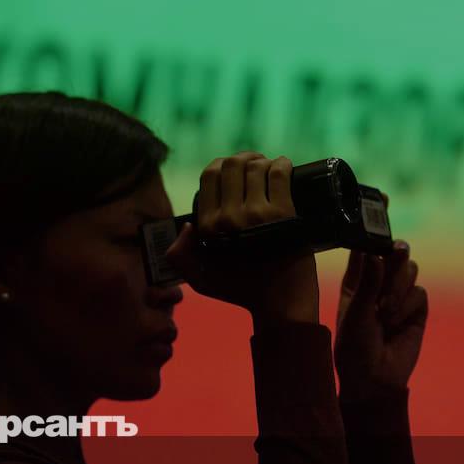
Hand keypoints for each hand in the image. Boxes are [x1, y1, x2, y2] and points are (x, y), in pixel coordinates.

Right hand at [165, 151, 319, 324]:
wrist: (280, 304)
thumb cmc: (242, 291)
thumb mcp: (200, 280)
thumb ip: (179, 256)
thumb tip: (187, 225)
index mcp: (207, 228)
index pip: (209, 176)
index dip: (221, 165)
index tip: (233, 169)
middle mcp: (228, 218)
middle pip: (232, 166)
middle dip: (242, 159)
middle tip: (253, 164)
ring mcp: (257, 214)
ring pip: (256, 167)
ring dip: (263, 161)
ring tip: (269, 167)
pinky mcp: (284, 214)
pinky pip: (279, 174)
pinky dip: (282, 164)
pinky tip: (284, 166)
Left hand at [335, 233, 428, 401]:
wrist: (375, 379)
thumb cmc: (354, 347)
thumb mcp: (356, 313)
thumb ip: (368, 284)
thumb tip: (375, 254)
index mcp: (356, 279)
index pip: (366, 245)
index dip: (374, 223)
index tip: (385, 199)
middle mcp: (378, 282)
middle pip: (393, 252)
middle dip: (395, 253)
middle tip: (395, 253)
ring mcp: (398, 294)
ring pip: (408, 270)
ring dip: (398, 288)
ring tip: (384, 313)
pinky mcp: (416, 308)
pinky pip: (419, 292)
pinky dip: (407, 306)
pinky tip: (395, 323)